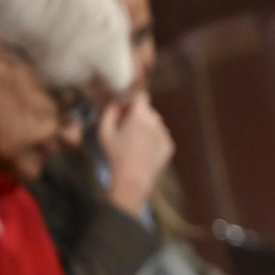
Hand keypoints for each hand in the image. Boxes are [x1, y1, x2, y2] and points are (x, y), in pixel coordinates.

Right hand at [100, 93, 174, 216]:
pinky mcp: (169, 145)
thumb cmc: (116, 154)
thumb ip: (109, 113)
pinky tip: (143, 151)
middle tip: (127, 128)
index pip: (142, 96)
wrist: (133, 178)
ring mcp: (165, 134)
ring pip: (156, 124)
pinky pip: (161, 137)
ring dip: (147, 128)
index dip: (133, 100)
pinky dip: (153, 140)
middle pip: (148, 111)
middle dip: (139, 116)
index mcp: (140, 115)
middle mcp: (156, 121)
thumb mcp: (105, 132)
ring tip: (134, 143)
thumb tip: (115, 103)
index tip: (126, 108)